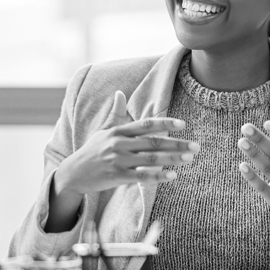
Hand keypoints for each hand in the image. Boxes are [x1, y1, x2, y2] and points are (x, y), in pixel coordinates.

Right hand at [56, 90, 199, 195]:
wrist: (73, 173)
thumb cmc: (92, 151)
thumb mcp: (102, 130)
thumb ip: (115, 113)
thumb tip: (119, 93)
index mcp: (118, 131)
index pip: (145, 125)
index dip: (165, 123)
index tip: (182, 124)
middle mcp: (118, 143)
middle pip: (153, 142)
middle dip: (176, 144)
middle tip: (196, 146)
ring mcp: (117, 160)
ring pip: (150, 158)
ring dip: (172, 158)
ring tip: (190, 158)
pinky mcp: (116, 176)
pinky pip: (141, 176)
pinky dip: (158, 176)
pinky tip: (173, 175)